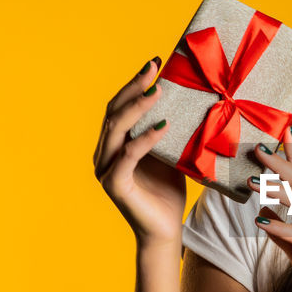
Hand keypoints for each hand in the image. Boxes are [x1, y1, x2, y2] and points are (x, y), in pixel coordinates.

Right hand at [92, 57, 185, 246]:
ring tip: (159, 90)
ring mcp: (106, 169)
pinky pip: (128, 155)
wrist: (166, 230)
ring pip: (117, 129)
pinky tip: (164, 125)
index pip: (119, 106)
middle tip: (153, 67)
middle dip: (133, 86)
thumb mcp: (169, 153)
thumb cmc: (168, 191)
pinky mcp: (115, 185)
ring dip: (138, 107)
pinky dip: (145, 138)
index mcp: (113, 144)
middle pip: (113, 112)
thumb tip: (188, 98)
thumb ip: (166, 130)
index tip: (154, 62)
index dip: (133, 83)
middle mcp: (104, 154)